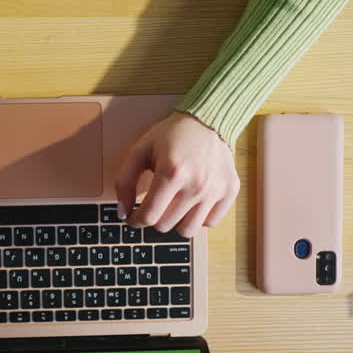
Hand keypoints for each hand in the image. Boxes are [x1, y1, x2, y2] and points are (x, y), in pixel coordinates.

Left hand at [114, 111, 239, 236]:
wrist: (207, 121)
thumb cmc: (172, 135)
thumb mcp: (139, 151)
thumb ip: (124, 181)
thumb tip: (122, 212)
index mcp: (172, 172)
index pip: (148, 216)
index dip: (135, 220)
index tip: (133, 217)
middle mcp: (196, 184)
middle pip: (165, 226)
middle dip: (154, 218)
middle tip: (155, 204)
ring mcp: (215, 190)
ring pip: (187, 231)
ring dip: (175, 222)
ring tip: (173, 206)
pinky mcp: (229, 192)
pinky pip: (210, 223)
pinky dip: (199, 218)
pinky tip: (193, 202)